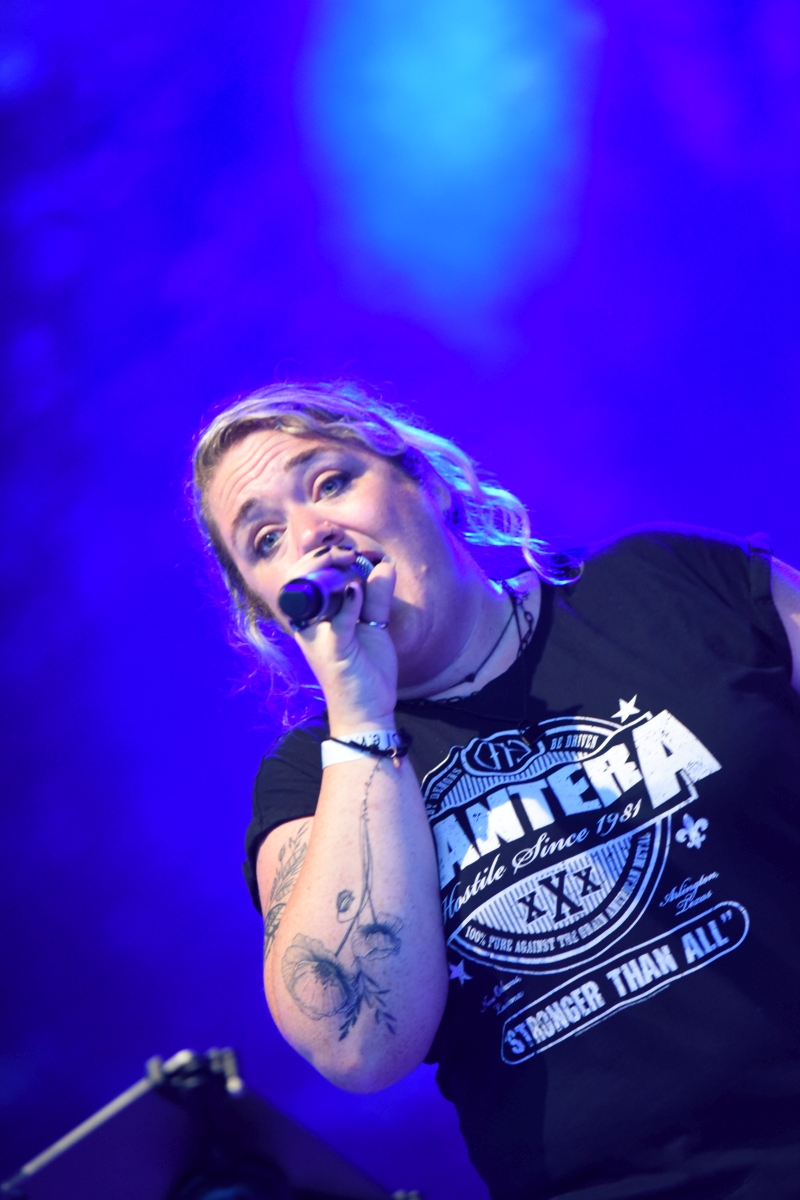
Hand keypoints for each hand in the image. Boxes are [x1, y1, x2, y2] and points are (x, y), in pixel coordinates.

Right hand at [293, 557, 398, 734]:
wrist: (368, 710)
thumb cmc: (366, 669)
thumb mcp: (374, 625)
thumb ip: (377, 595)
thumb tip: (385, 563)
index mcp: (314, 615)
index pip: (303, 574)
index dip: (320, 553)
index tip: (347, 546)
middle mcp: (309, 624)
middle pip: (299, 577)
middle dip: (322, 555)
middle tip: (349, 553)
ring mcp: (318, 637)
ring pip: (311, 593)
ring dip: (332, 571)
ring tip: (352, 563)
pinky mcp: (333, 652)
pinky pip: (337, 622)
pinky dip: (347, 602)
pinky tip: (356, 589)